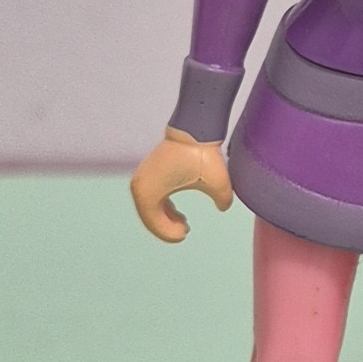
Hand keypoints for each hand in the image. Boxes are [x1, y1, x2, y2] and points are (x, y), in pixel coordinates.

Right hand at [130, 126, 232, 241]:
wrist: (194, 128)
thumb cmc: (203, 154)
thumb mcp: (219, 183)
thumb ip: (223, 201)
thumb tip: (223, 208)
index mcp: (148, 192)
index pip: (155, 222)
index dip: (169, 233)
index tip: (185, 234)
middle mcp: (139, 185)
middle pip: (150, 217)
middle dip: (166, 227)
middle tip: (185, 231)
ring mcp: (142, 177)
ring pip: (149, 208)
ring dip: (164, 218)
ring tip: (183, 223)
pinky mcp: (148, 171)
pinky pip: (151, 197)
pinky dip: (162, 207)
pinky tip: (177, 213)